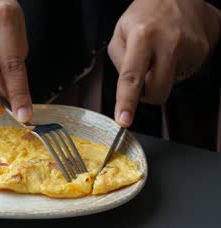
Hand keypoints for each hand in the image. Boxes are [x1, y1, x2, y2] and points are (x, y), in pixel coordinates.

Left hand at [108, 0, 220, 126]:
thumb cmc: (145, 13)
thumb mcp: (120, 32)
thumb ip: (119, 62)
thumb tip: (128, 87)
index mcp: (142, 36)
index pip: (131, 77)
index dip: (127, 102)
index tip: (124, 120)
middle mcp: (168, 42)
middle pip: (157, 91)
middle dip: (147, 95)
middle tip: (142, 79)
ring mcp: (189, 47)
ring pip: (170, 84)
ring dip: (161, 77)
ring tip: (159, 53)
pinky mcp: (201, 51)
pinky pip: (183, 74)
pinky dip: (174, 68)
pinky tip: (172, 50)